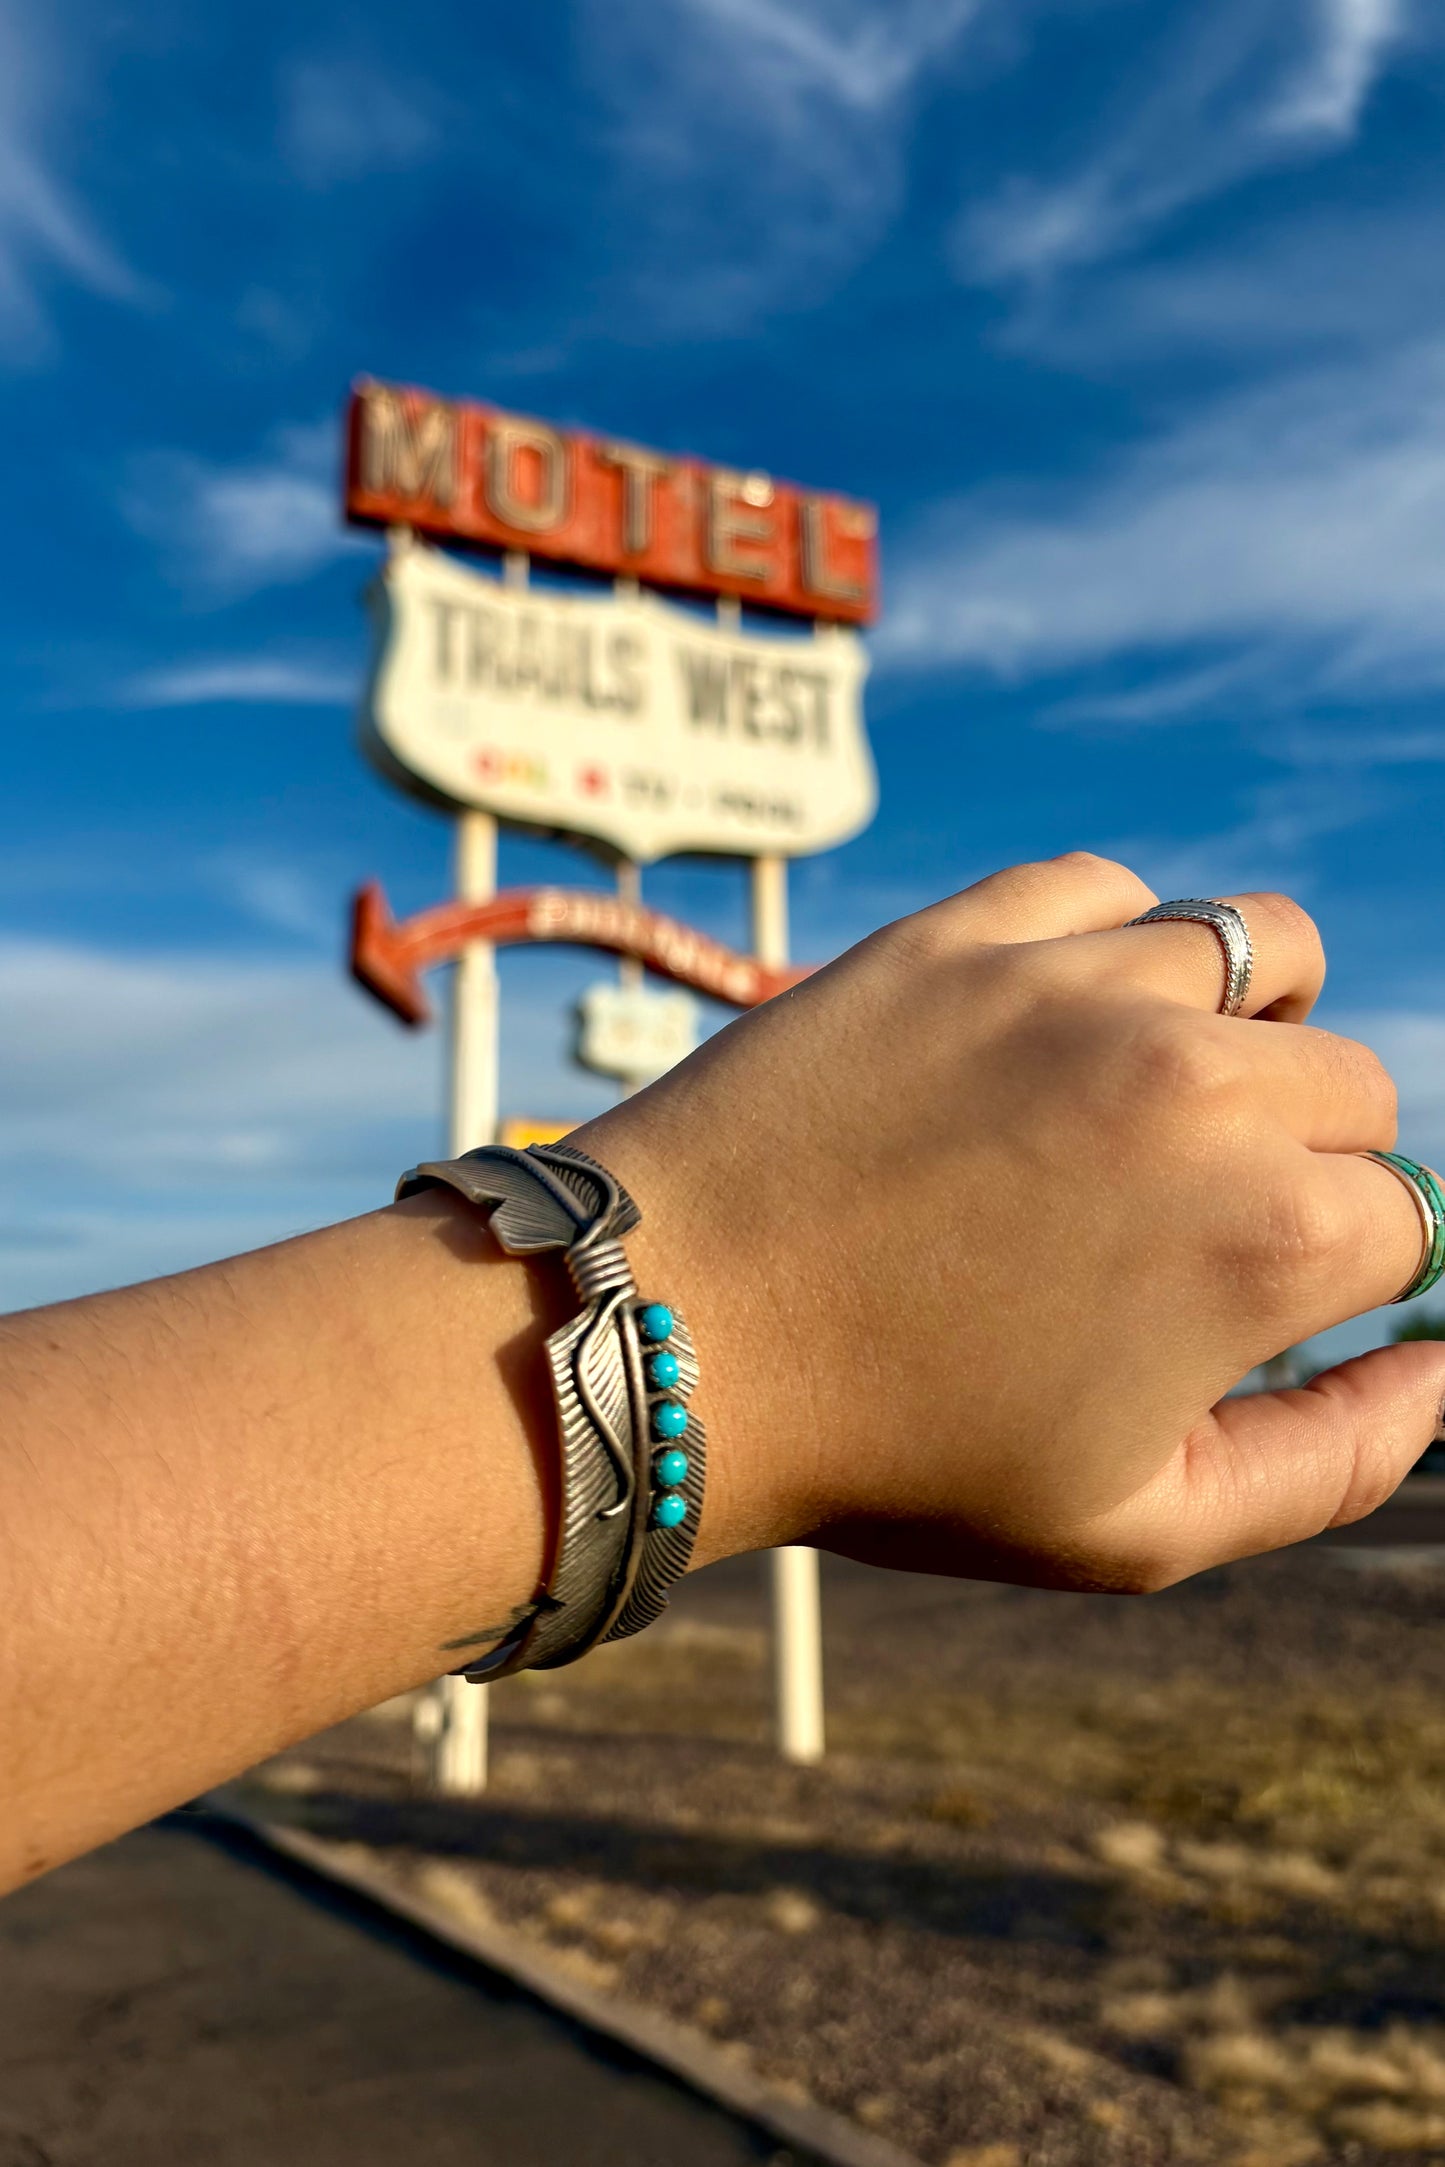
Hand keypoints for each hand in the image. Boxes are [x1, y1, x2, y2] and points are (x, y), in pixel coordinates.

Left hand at [578, 853, 1444, 1590]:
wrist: (671, 1336)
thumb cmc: (899, 1456)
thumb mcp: (1140, 1526)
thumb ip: (1335, 1462)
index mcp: (1267, 1241)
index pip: (1400, 1226)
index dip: (1332, 1279)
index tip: (1236, 1300)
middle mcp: (1201, 1086)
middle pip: (1350, 1087)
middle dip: (1301, 1160)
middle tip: (1176, 1223)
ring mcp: (1081, 987)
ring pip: (1266, 952)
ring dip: (1245, 1028)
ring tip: (1158, 1099)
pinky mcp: (969, 929)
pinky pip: (1114, 890)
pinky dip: (1118, 946)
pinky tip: (1064, 1026)